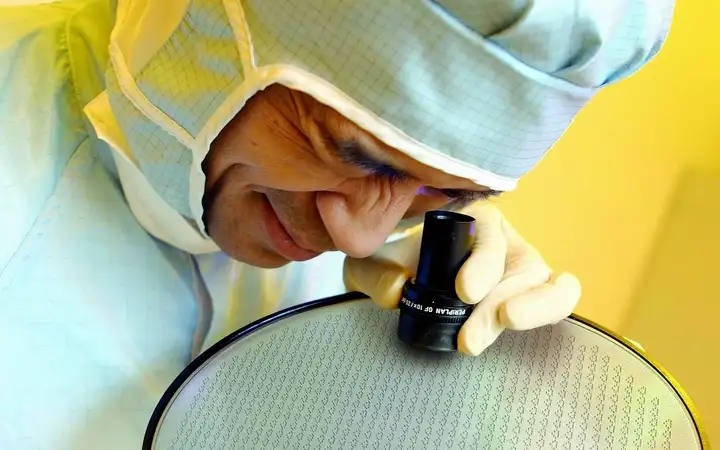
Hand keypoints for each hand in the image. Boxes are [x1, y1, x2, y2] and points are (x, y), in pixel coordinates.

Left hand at [343, 202, 580, 355]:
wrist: (405, 278)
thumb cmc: (396, 265)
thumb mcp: (373, 263)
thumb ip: (376, 274)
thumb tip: (396, 292)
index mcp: (470, 218)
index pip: (490, 234)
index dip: (483, 264)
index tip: (463, 291)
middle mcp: (502, 237)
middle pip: (519, 265)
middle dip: (497, 303)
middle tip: (468, 336)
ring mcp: (521, 264)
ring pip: (543, 283)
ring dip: (524, 313)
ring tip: (482, 339)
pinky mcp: (533, 292)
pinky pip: (559, 294)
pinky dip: (551, 305)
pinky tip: (529, 320)